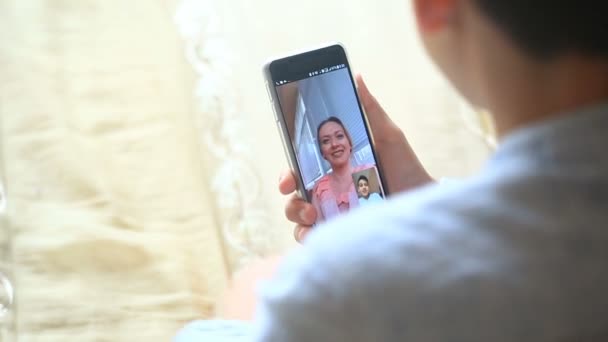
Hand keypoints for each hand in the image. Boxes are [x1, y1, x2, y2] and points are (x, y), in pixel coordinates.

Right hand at [279, 74, 432, 242]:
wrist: (424, 202)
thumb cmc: (406, 168)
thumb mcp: (388, 135)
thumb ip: (369, 109)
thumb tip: (357, 77)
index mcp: (333, 169)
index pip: (300, 171)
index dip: (288, 175)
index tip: (288, 179)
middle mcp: (330, 193)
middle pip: (294, 197)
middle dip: (291, 201)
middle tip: (303, 200)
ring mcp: (335, 215)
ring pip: (299, 220)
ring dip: (297, 218)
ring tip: (314, 216)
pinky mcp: (342, 235)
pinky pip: (315, 240)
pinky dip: (309, 238)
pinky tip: (320, 233)